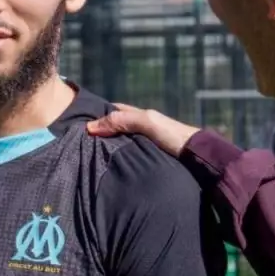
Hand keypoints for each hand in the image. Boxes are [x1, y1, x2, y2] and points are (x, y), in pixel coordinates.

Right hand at [86, 104, 200, 158]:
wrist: (195, 154)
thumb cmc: (172, 134)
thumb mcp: (146, 122)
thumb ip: (122, 121)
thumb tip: (91, 127)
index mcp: (139, 114)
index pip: (113, 111)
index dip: (98, 114)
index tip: (80, 123)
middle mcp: (141, 126)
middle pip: (116, 127)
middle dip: (101, 132)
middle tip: (80, 141)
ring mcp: (144, 142)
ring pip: (121, 141)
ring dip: (108, 146)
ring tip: (89, 154)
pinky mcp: (148, 158)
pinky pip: (128, 155)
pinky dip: (118, 157)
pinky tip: (110, 165)